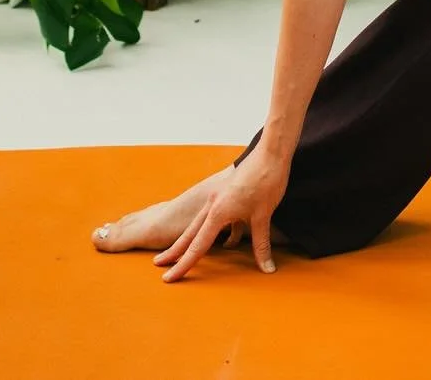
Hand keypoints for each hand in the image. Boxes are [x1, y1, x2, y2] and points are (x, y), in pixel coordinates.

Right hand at [154, 146, 288, 281]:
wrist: (271, 150)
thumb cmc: (267, 181)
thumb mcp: (263, 216)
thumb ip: (261, 245)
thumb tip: (267, 269)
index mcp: (218, 212)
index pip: (198, 246)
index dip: (183, 265)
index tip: (168, 278)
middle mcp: (213, 204)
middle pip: (189, 233)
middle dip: (175, 251)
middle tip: (159, 264)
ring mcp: (218, 195)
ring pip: (198, 222)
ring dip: (189, 239)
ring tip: (179, 252)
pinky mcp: (225, 190)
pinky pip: (213, 214)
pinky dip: (213, 228)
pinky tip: (227, 240)